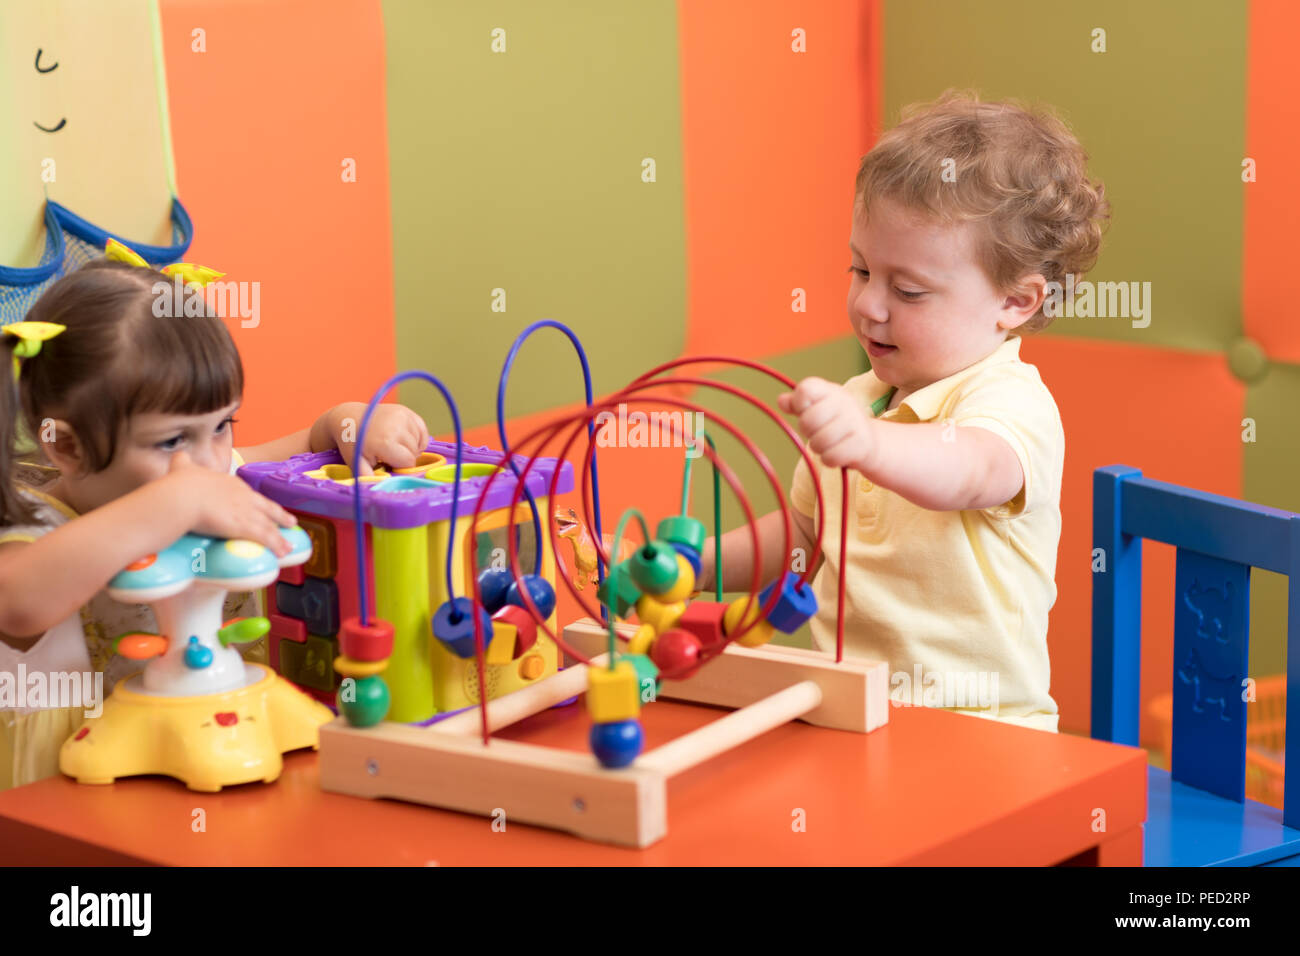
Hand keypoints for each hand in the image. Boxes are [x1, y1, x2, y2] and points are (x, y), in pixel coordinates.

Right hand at [162, 452, 297, 555]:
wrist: (182, 496)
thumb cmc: (180, 483)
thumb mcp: (182, 467)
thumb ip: (183, 462)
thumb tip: (179, 455)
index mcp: (231, 483)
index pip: (250, 494)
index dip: (259, 502)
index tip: (264, 507)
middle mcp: (244, 496)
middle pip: (267, 508)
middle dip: (280, 517)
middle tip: (291, 522)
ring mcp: (247, 511)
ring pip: (269, 525)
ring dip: (280, 538)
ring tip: (288, 547)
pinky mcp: (245, 527)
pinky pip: (265, 538)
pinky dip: (276, 546)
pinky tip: (282, 552)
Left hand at [321, 402, 429, 475]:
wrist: (349, 418)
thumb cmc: (353, 444)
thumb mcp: (357, 463)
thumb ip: (369, 478)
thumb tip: (381, 489)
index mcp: (386, 442)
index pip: (408, 463)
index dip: (399, 466)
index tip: (388, 464)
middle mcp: (397, 427)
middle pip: (414, 453)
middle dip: (404, 457)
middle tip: (388, 454)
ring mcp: (403, 416)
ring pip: (419, 442)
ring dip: (410, 447)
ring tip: (394, 445)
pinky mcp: (406, 411)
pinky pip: (422, 430)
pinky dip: (416, 437)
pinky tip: (402, 438)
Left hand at [778, 376, 877, 471]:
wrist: (869, 442)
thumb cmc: (835, 424)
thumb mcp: (817, 408)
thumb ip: (797, 404)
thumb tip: (781, 401)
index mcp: (831, 390)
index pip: (805, 389)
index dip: (798, 403)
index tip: (805, 410)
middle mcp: (845, 402)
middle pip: (807, 420)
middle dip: (807, 431)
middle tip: (818, 432)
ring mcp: (855, 422)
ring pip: (818, 442)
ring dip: (818, 448)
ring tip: (828, 443)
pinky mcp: (861, 444)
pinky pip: (830, 457)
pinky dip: (829, 460)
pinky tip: (837, 453)